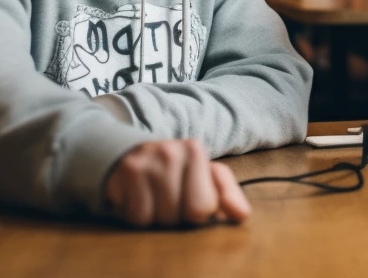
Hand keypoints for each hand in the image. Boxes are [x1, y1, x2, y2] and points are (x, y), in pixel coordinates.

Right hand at [104, 139, 250, 227]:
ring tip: (152, 199)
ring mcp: (147, 161)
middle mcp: (171, 151)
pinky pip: (138, 217)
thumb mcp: (203, 177)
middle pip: (183, 214)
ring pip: (160, 218)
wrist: (125, 154)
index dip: (197, 212)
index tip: (187, 198)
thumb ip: (227, 194)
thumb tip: (241, 215)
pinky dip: (136, 216)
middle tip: (169, 201)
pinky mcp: (127, 172)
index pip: (204, 206)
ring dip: (156, 218)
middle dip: (177, 216)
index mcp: (194, 150)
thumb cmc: (173, 172)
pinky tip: (136, 199)